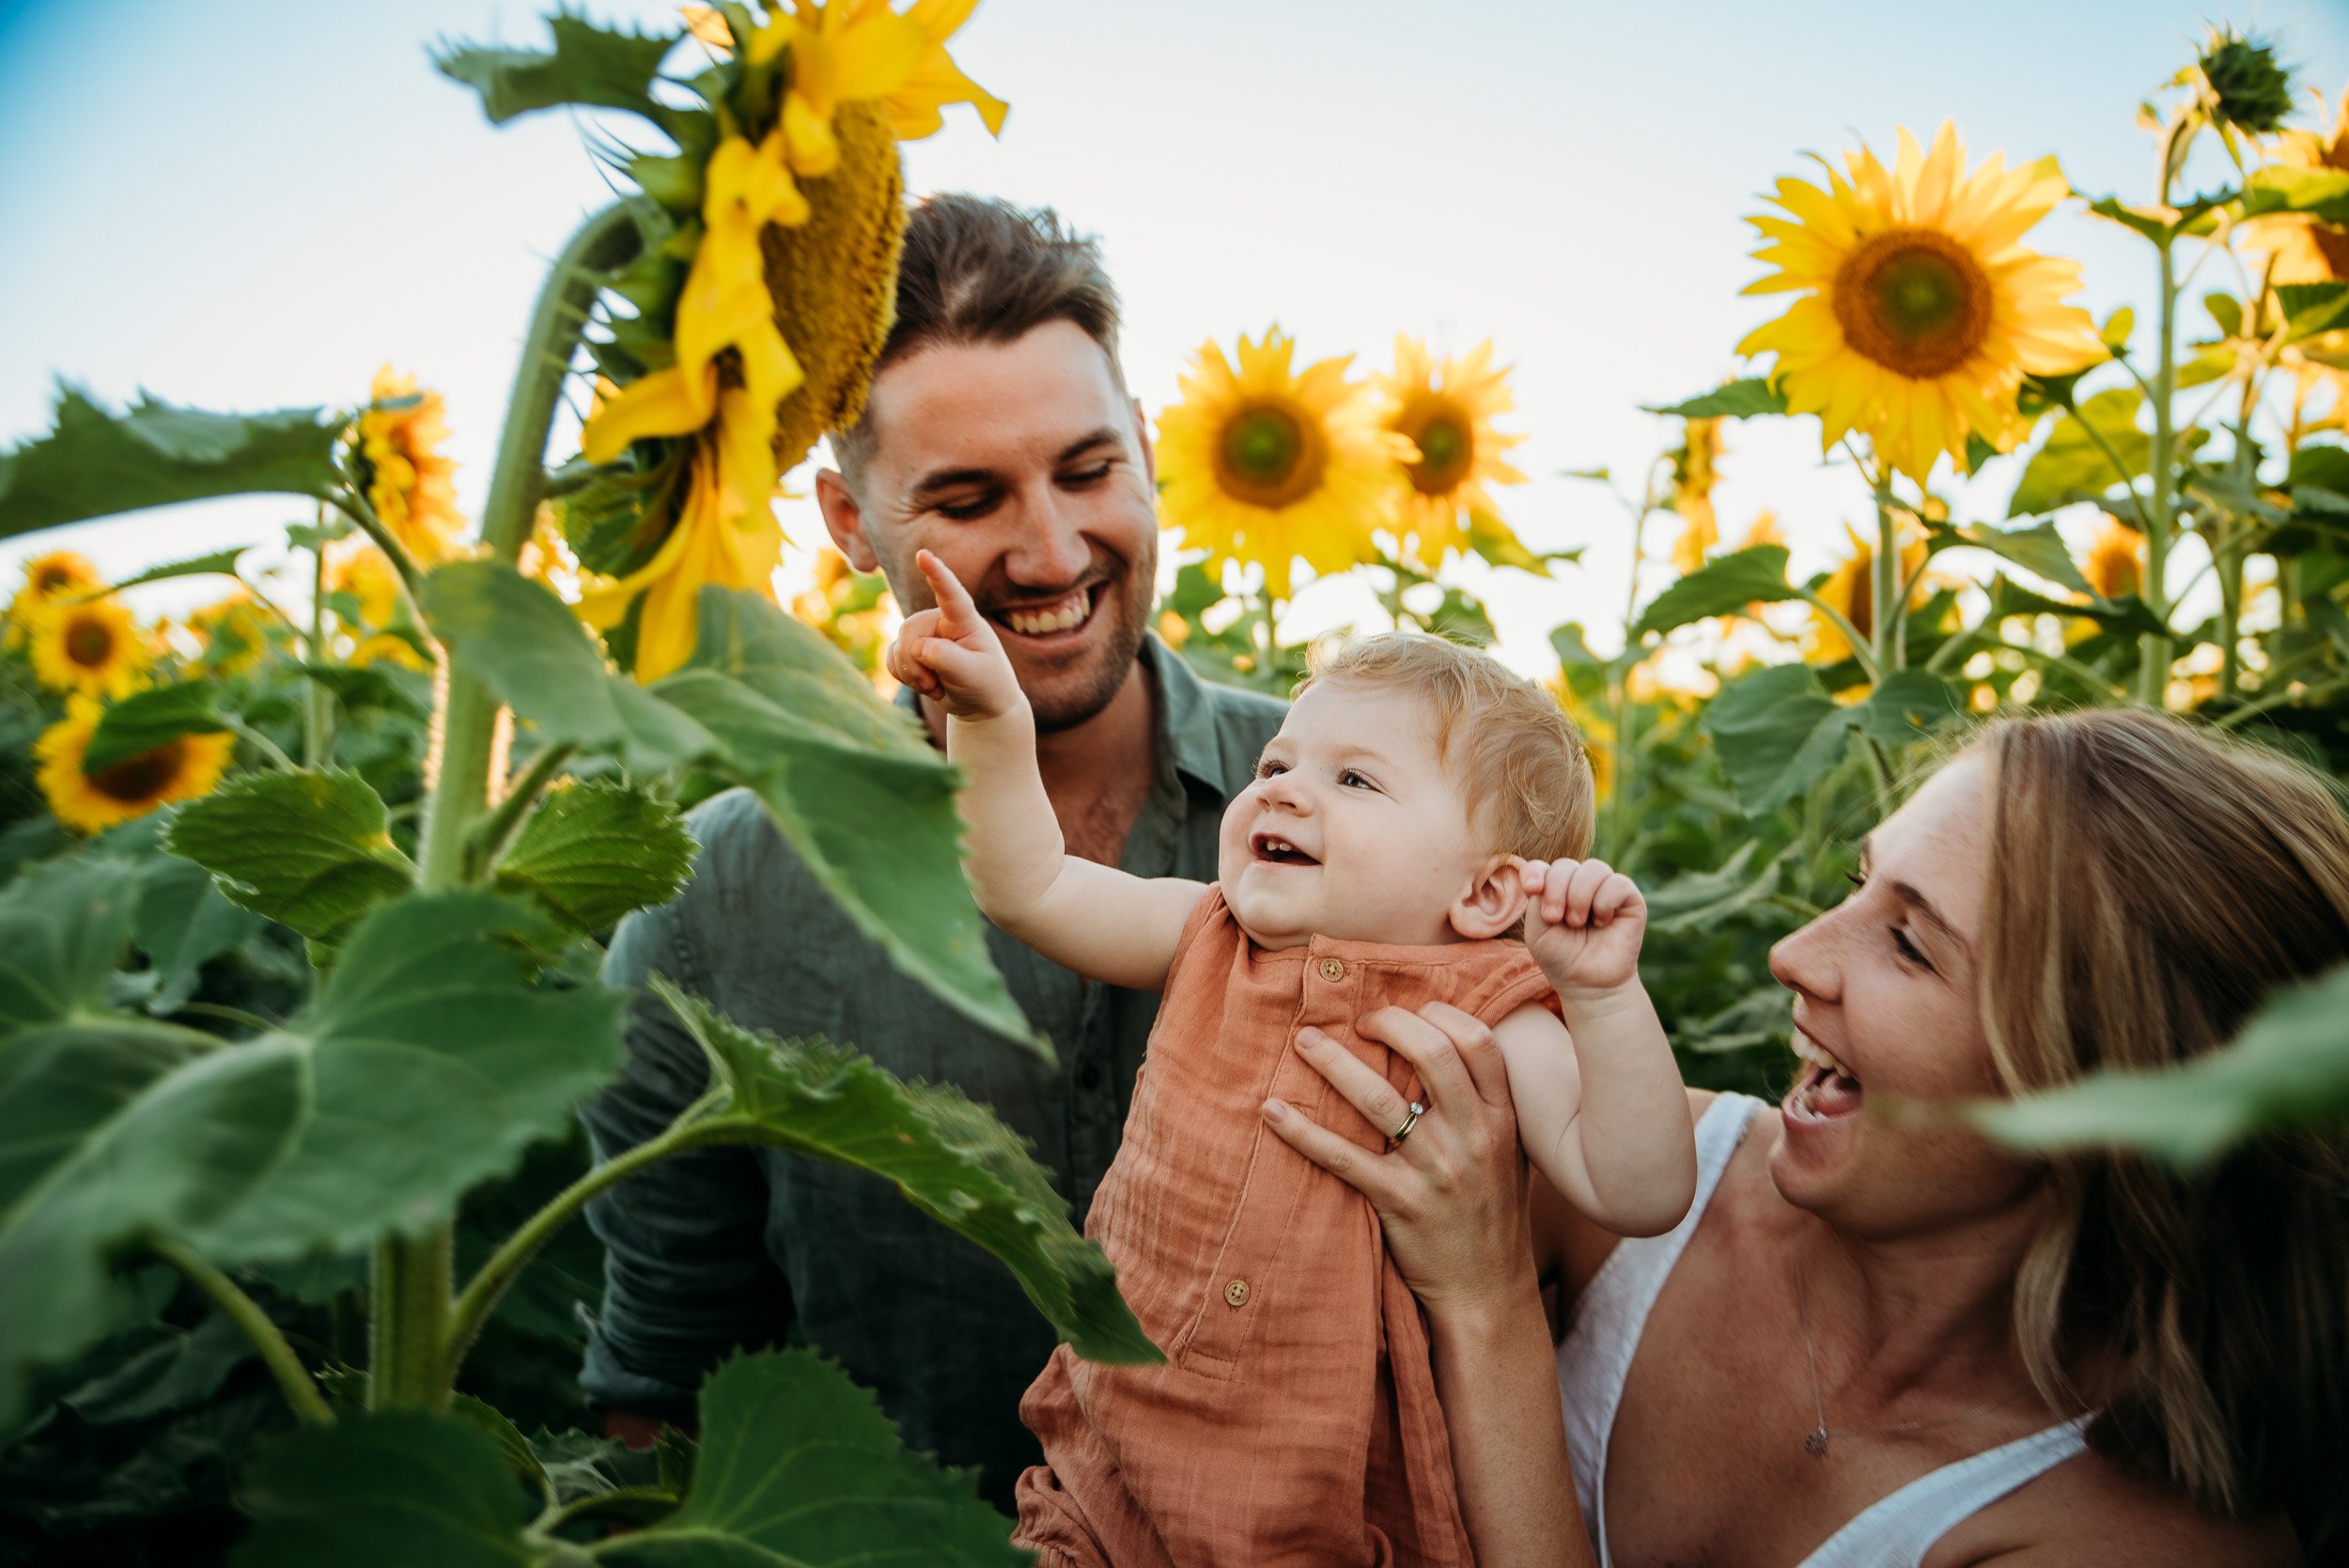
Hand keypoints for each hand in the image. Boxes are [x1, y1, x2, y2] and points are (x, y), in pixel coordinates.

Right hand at [885, 550, 1021, 720]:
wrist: (979, 704)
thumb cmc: (986, 684)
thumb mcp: (973, 674)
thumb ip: (946, 657)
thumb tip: (917, 646)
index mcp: (965, 620)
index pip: (950, 594)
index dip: (936, 573)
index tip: (922, 555)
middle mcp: (941, 620)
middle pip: (911, 631)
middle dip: (916, 664)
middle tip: (936, 687)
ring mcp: (924, 633)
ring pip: (899, 647)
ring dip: (912, 675)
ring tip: (937, 687)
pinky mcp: (911, 648)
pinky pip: (891, 659)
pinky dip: (903, 677)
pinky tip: (925, 685)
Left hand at [1260, 1002, 1537, 1318]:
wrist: (1487, 1290)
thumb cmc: (1492, 1214)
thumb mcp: (1508, 1153)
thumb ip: (1485, 1103)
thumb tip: (1445, 1045)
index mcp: (1502, 1120)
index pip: (1478, 1042)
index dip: (1438, 1013)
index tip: (1407, 1010)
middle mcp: (1473, 1137)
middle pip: (1431, 1052)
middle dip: (1387, 1023)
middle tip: (1356, 1021)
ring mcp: (1435, 1170)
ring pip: (1378, 1099)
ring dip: (1334, 1063)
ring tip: (1305, 1042)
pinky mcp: (1398, 1202)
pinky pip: (1342, 1157)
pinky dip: (1302, 1131)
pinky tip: (1272, 1111)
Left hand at [1518, 857, 1645, 997]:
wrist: (1587, 983)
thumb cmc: (1560, 957)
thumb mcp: (1537, 930)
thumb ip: (1538, 899)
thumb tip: (1544, 875)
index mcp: (1555, 888)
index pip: (1543, 866)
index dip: (1535, 872)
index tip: (1532, 889)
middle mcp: (1580, 883)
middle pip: (1566, 865)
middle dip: (1556, 890)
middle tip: (1555, 918)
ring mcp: (1606, 888)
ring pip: (1594, 869)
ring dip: (1579, 896)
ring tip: (1577, 922)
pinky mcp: (1630, 898)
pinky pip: (1618, 883)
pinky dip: (1604, 902)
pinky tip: (1602, 922)